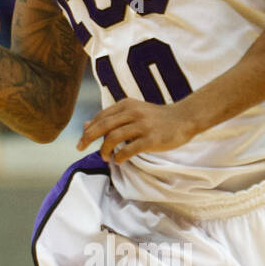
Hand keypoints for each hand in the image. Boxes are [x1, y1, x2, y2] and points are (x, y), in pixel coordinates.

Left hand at [76, 98, 197, 162]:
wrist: (184, 118)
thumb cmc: (156, 118)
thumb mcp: (133, 112)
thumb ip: (112, 118)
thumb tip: (86, 126)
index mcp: (127, 105)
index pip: (101, 117)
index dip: (88, 130)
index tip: (81, 142)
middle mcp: (133, 113)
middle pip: (103, 126)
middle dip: (88, 138)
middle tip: (80, 148)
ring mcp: (142, 126)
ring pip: (113, 137)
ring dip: (104, 150)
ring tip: (105, 158)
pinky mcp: (151, 139)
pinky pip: (129, 149)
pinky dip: (120, 157)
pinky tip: (118, 160)